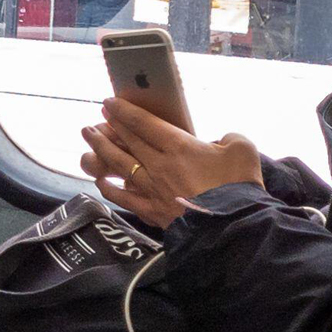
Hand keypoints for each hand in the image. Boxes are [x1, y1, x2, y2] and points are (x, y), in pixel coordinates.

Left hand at [82, 95, 263, 230]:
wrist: (233, 228)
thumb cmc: (238, 187)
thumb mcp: (242, 150)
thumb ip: (229, 138)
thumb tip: (221, 140)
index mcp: (179, 147)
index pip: (144, 124)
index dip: (125, 112)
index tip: (109, 103)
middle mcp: (158, 165)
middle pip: (127, 142)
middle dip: (108, 128)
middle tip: (93, 121)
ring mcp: (152, 189)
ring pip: (119, 165)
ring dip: (100, 150)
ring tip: (88, 139)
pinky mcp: (152, 212)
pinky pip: (123, 198)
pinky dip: (109, 188)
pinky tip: (100, 182)